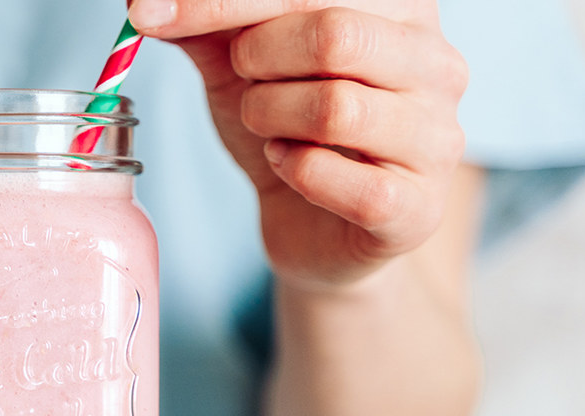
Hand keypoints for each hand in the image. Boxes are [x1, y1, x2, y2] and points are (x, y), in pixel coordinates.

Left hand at [129, 0, 467, 288]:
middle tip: (243, 80)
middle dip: (257, 59)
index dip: (219, 0)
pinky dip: (293, 172)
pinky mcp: (418, 208)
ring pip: (336, 108)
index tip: (148, 13)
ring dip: (269, 118)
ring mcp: (437, 138)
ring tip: (267, 127)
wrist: (313, 225)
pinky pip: (341, 181)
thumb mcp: (239, 62)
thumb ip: (206, 23)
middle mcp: (436, 64)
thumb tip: (146, 2)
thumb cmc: (288, 127)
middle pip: (335, 35)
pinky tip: (288, 166)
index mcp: (400, 9)